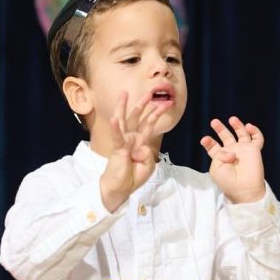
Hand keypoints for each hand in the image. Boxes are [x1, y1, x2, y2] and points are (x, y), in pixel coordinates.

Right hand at [100, 92, 170, 211]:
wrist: (120, 188)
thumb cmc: (133, 176)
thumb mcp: (148, 165)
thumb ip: (148, 154)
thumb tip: (141, 146)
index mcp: (140, 141)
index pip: (149, 124)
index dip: (156, 113)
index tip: (166, 103)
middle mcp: (131, 138)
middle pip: (138, 117)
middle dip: (144, 104)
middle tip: (150, 92)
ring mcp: (124, 142)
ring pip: (124, 121)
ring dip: (124, 107)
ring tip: (124, 93)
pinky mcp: (118, 148)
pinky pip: (117, 137)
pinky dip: (115, 128)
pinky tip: (114, 119)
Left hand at [200, 117, 266, 203]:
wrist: (243, 189)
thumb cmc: (228, 182)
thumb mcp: (216, 168)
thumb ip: (219, 154)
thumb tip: (232, 151)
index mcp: (220, 158)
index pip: (213, 146)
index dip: (208, 142)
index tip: (204, 140)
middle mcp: (232, 152)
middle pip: (226, 136)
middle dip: (220, 128)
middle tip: (214, 122)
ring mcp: (243, 150)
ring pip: (242, 133)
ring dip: (237, 125)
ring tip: (232, 119)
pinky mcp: (254, 150)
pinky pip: (257, 138)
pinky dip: (254, 131)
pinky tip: (249, 126)